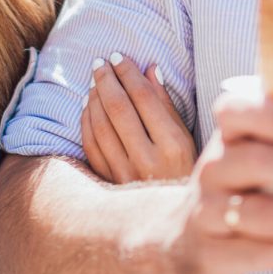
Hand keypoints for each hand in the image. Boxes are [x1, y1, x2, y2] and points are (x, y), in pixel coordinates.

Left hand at [82, 56, 195, 182]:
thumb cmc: (184, 170)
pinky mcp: (110, 183)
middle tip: (100, 63)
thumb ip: (166, 103)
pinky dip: (86, 122)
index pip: (144, 98)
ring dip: (94, 98)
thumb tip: (151, 69)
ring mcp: (126, 174)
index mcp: (173, 145)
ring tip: (94, 80)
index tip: (119, 57)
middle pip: (119, 109)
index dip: (128, 73)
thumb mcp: (186, 137)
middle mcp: (148, 160)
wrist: (173, 216)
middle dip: (107, 80)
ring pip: (101, 126)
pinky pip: (91, 146)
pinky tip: (88, 105)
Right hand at [165, 91, 272, 273]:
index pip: (235, 110)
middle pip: (257, 161)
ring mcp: (207, 211)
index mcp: (227, 137)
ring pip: (264, 214)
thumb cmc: (243, 192)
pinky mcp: (211, 253)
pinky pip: (265, 254)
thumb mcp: (268, 160)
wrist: (188, 243)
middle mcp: (212, 168)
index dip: (272, 115)